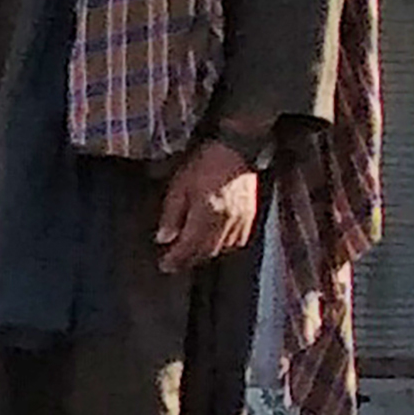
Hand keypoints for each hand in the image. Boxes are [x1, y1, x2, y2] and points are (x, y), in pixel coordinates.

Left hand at [152, 135, 263, 272]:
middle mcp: (225, 223)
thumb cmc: (205, 163)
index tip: (164, 265)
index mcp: (206, 215)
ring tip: (191, 254)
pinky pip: (237, 242)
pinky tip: (214, 243)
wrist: (236, 149)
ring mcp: (241, 221)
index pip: (188, 248)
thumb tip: (163, 238)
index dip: (175, 259)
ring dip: (205, 255)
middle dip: (188, 260)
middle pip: (205, 252)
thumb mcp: (179, 185)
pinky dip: (223, 246)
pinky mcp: (250, 217)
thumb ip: (171, 214)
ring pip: (222, 250)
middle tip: (174, 263)